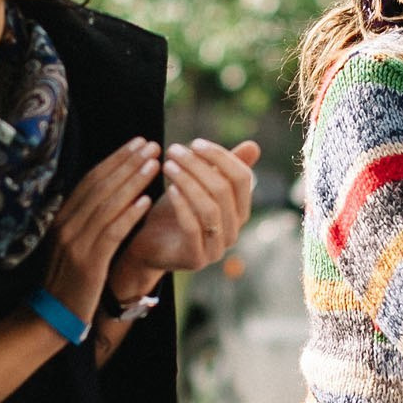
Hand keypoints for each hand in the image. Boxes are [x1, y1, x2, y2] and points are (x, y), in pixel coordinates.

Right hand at [41, 137, 160, 323]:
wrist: (52, 316)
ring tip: (155, 164)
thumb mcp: (73, 243)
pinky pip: (111, 233)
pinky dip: (130, 215)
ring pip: (108, 204)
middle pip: (100, 186)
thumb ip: (88, 220)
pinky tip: (147, 201)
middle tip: (152, 145)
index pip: (91, 180)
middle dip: (128, 163)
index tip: (138, 143)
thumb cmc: (69, 280)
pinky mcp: (88, 262)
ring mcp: (75, 243)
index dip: (116, 159)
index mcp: (61, 217)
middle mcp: (65, 225)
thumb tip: (114, 193)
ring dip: (133, 182)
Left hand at [112, 139, 259, 294]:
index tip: (195, 143)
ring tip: (168, 165)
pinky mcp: (196, 259)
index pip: (242, 178)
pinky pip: (193, 228)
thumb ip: (221, 168)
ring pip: (209, 208)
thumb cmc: (174, 212)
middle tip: (174, 150)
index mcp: (240, 212)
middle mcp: (234, 231)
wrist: (148, 246)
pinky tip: (169, 188)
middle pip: (224, 190)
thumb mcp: (197, 186)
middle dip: (198, 165)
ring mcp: (216, 249)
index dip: (221, 156)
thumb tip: (254, 146)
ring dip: (188, 181)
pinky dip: (182, 205)